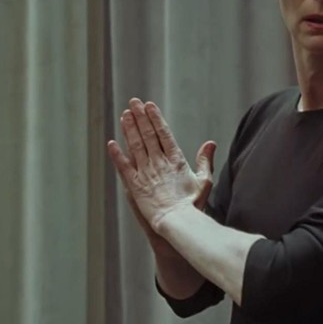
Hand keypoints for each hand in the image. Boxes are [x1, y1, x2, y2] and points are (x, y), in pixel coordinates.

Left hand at [107, 98, 216, 236]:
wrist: (177, 221)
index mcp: (176, 160)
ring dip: (129, 129)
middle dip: (140, 117)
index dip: (156, 119)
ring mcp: (145, 173)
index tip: (149, 106)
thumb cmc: (192, 204)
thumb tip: (210, 143)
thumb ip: (205, 160)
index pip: (164, 134)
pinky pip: (123, 167)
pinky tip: (112, 143)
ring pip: (135, 146)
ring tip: (125, 114)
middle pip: (147, 135)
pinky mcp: (134, 185)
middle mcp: (159, 163)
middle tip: (133, 102)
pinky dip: (117, 155)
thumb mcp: (204, 181)